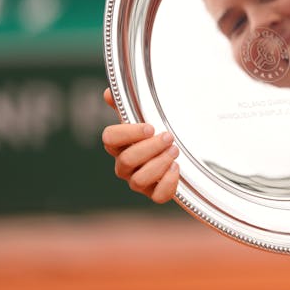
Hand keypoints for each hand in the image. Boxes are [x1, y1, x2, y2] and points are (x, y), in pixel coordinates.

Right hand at [101, 88, 179, 203]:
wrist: (180, 151)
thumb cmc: (156, 132)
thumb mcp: (144, 115)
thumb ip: (127, 104)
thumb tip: (109, 92)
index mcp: (119, 144)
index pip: (109, 138)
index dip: (129, 133)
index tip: (150, 127)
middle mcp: (125, 165)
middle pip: (126, 160)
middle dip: (150, 148)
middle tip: (169, 137)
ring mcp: (138, 181)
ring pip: (138, 181)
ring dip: (159, 164)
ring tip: (174, 151)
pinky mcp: (154, 193)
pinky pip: (157, 197)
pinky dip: (168, 183)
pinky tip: (177, 168)